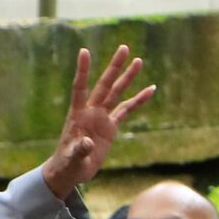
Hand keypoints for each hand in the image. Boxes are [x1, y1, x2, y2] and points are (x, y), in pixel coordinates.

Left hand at [41, 46, 157, 196]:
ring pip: (117, 93)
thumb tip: (88, 143)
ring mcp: (102, 117)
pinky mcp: (111, 126)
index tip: (84, 51)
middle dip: (115, 67)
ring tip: (139, 61)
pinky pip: (127, 110)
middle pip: (105, 85)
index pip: (80, 88)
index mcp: (78, 115)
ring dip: (127, 77)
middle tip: (124, 48)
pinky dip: (139, 100)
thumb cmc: (67, 164)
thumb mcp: (72, 159)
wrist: (71, 170)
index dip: (83, 71)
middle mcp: (91, 111)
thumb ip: (79, 150)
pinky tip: (150, 89)